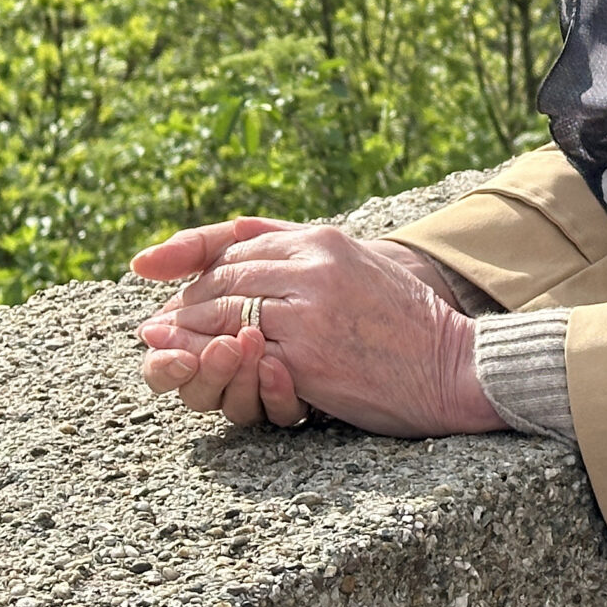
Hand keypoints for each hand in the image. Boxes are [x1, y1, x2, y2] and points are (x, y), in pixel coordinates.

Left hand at [131, 218, 505, 437]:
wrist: (452, 365)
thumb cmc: (407, 323)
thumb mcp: (360, 265)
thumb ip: (306, 252)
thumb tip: (243, 252)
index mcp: (323, 240)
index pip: (236, 244)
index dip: (189, 259)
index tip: (153, 272)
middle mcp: (311, 265)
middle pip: (222, 276)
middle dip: (184, 301)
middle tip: (155, 324)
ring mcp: (307, 308)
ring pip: (223, 311)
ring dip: (187, 330)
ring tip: (162, 345)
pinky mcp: (306, 353)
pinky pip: (242, 351)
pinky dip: (209, 358)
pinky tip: (194, 367)